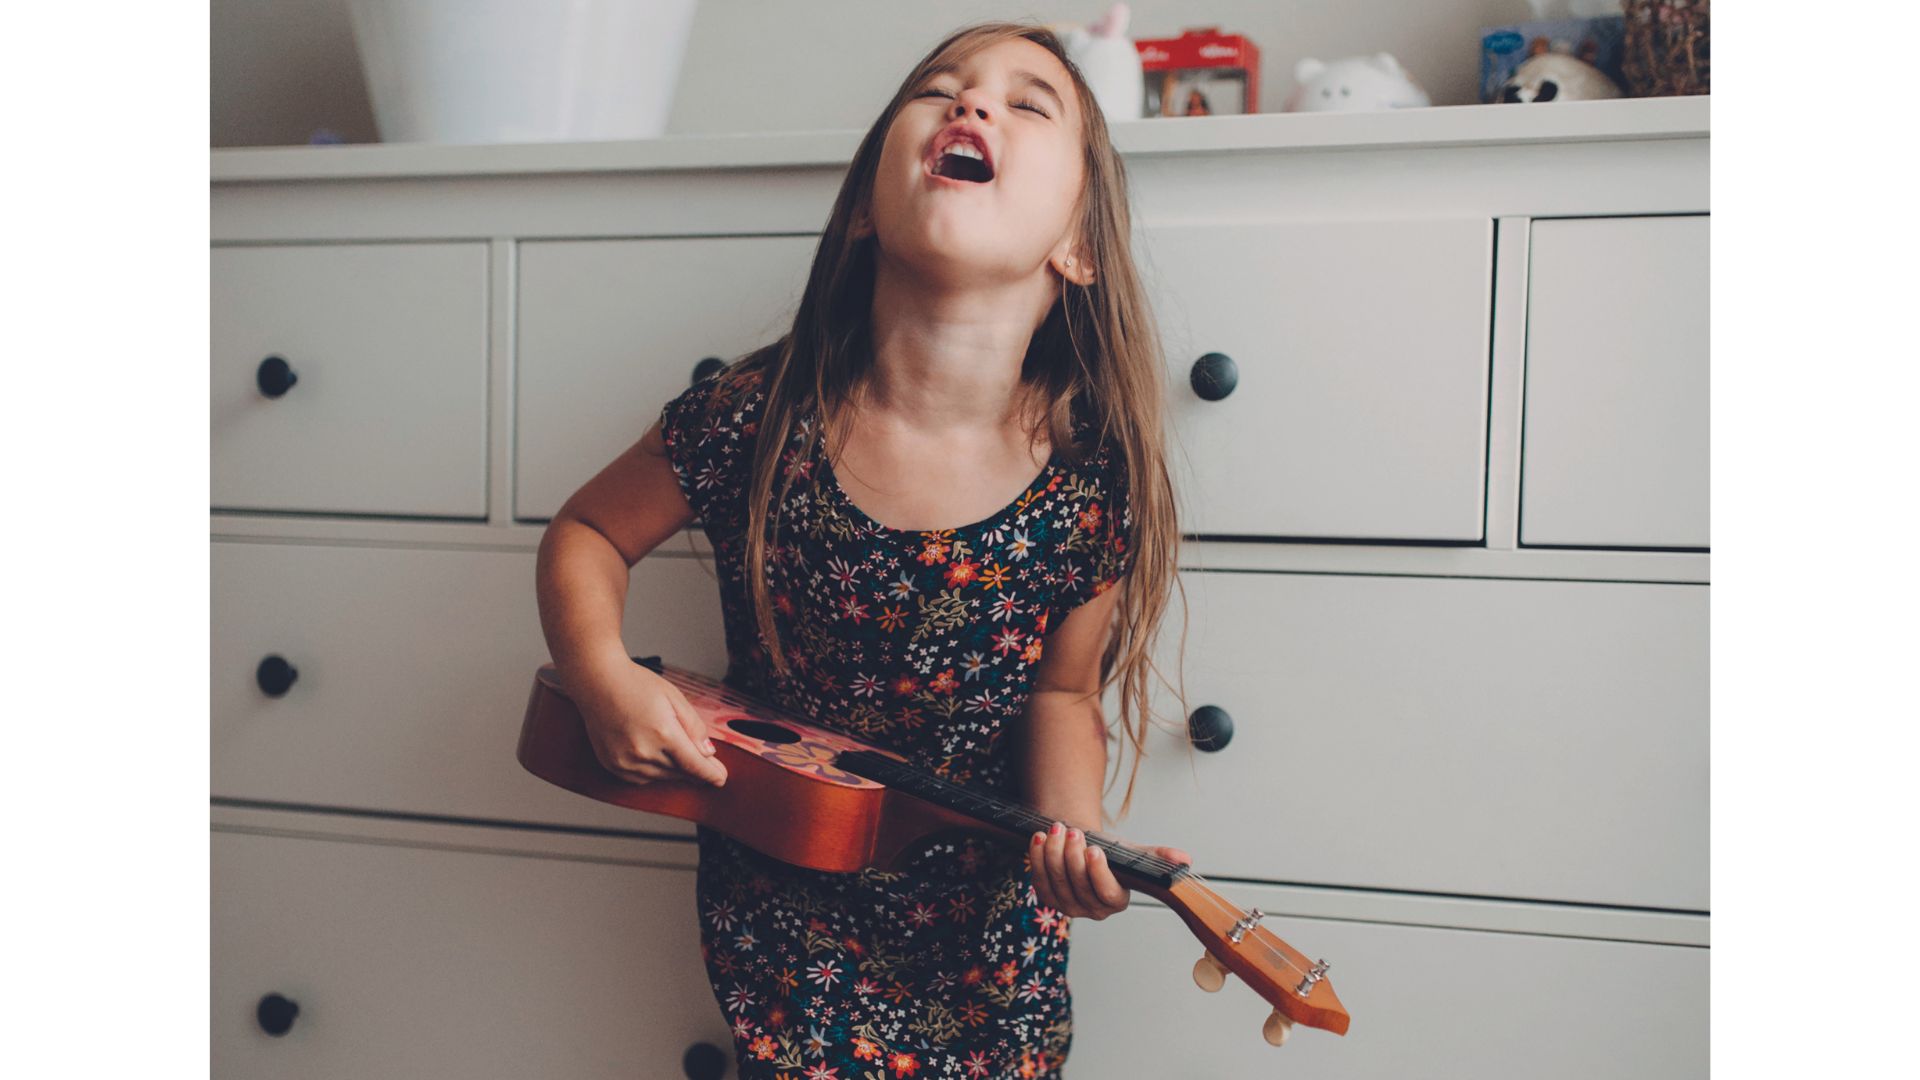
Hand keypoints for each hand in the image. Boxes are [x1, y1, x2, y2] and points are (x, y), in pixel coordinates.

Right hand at [569, 659, 727, 787]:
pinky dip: (654, 772)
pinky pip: (641, 778)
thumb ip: (694, 727)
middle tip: (709, 766)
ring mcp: (625, 761)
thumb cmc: (635, 683)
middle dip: (695, 770)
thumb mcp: (674, 697)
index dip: (711, 774)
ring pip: (661, 777)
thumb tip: (708, 753)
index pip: (694, 765)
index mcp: (663, 733)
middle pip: (679, 772)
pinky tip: (657, 757)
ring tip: (681, 756)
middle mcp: (643, 751)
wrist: (596, 681)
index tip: (721, 779)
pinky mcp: (612, 765)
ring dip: (675, 771)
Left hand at [1029, 820, 1191, 919]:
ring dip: (1053, 852)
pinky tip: (1040, 837)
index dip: (1098, 873)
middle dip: (1072, 855)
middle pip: (1077, 884)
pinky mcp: (1047, 897)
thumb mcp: (1135, 854)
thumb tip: (1184, 859)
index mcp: (1115, 902)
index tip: (1095, 849)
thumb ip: (1158, 857)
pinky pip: (1038, 878)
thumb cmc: (1111, 853)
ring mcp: (1067, 906)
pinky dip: (1036, 856)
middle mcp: (1091, 909)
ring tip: (1057, 828)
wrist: (1084, 848)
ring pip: (1056, 880)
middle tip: (1073, 831)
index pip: (1106, 893)